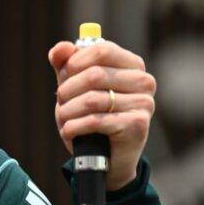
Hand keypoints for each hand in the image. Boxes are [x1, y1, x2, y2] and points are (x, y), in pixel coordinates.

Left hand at [49, 40, 155, 190]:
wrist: (106, 156)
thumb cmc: (91, 115)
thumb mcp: (75, 86)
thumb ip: (66, 64)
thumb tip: (60, 48)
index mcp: (132, 65)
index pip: (102, 50)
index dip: (75, 61)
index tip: (62, 75)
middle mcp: (143, 81)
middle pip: (94, 74)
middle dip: (68, 89)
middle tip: (60, 101)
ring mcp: (144, 103)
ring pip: (92, 100)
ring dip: (68, 111)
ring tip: (63, 118)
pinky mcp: (137, 125)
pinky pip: (95, 121)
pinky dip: (74, 127)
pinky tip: (68, 131)